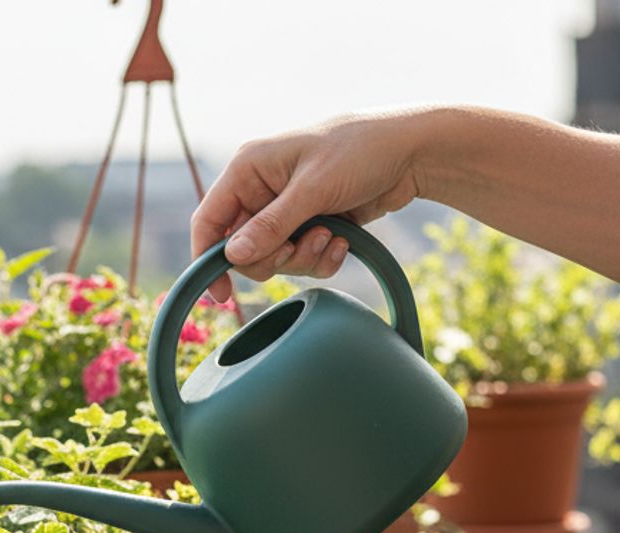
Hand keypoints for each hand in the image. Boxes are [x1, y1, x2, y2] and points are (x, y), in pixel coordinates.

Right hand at [193, 109, 432, 301]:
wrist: (412, 152)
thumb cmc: (360, 151)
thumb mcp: (313, 189)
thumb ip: (271, 225)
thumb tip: (232, 256)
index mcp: (249, 169)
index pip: (209, 220)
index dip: (207, 258)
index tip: (220, 294)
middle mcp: (261, 190)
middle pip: (242, 249)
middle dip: (275, 257)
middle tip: (304, 245)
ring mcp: (286, 209)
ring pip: (274, 258)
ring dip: (304, 257)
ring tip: (332, 237)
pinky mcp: (310, 224)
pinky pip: (301, 258)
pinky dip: (321, 258)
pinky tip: (343, 241)